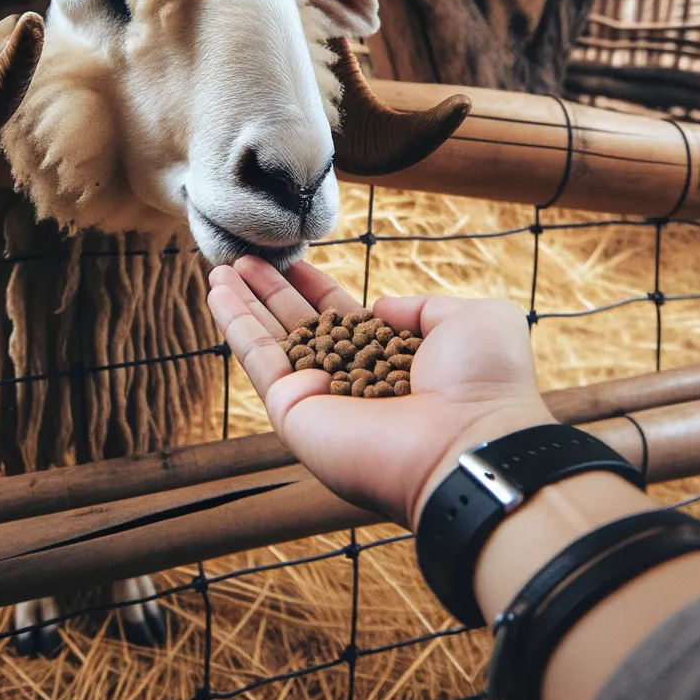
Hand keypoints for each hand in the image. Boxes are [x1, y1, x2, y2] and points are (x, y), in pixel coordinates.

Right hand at [207, 256, 554, 526]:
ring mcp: (321, 400)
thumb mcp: (471, 321)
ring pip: (272, 342)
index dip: (316, 288)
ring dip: (244, 304)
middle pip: (301, 328)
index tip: (293, 260)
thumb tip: (380, 306)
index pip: (345, 319)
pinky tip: (216, 293)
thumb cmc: (483, 385)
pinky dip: (235, 325)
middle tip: (246, 259)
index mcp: (394, 362)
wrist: (470, 441)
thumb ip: (423, 307)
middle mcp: (353, 383)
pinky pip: (258, 362)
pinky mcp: (294, 412)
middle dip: (273, 292)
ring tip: (220, 267)